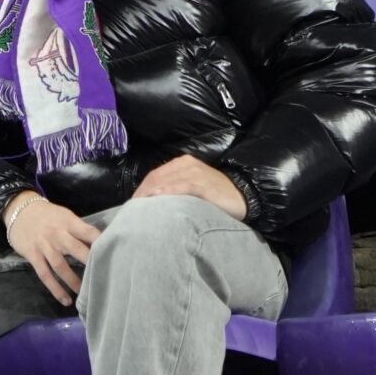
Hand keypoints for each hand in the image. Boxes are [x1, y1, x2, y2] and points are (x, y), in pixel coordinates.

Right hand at [2, 192, 99, 306]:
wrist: (19, 210)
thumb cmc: (48, 215)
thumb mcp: (65, 216)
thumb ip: (79, 230)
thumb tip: (100, 244)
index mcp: (69, 222)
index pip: (89, 232)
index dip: (101, 243)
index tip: (115, 256)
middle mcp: (57, 234)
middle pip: (77, 250)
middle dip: (90, 264)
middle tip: (105, 279)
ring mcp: (44, 246)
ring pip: (61, 267)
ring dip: (74, 282)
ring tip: (85, 295)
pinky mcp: (33, 255)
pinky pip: (45, 275)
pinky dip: (55, 289)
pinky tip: (65, 299)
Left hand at [132, 154, 247, 219]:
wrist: (243, 196)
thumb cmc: (216, 196)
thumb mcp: (192, 188)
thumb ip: (175, 189)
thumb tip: (154, 202)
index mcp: (181, 164)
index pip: (154, 176)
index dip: (141, 189)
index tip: (131, 205)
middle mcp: (186, 165)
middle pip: (156, 178)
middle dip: (142, 193)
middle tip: (131, 210)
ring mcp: (195, 173)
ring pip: (166, 181)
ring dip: (151, 193)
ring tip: (139, 206)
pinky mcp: (204, 184)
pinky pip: (183, 186)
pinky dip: (169, 191)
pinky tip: (159, 198)